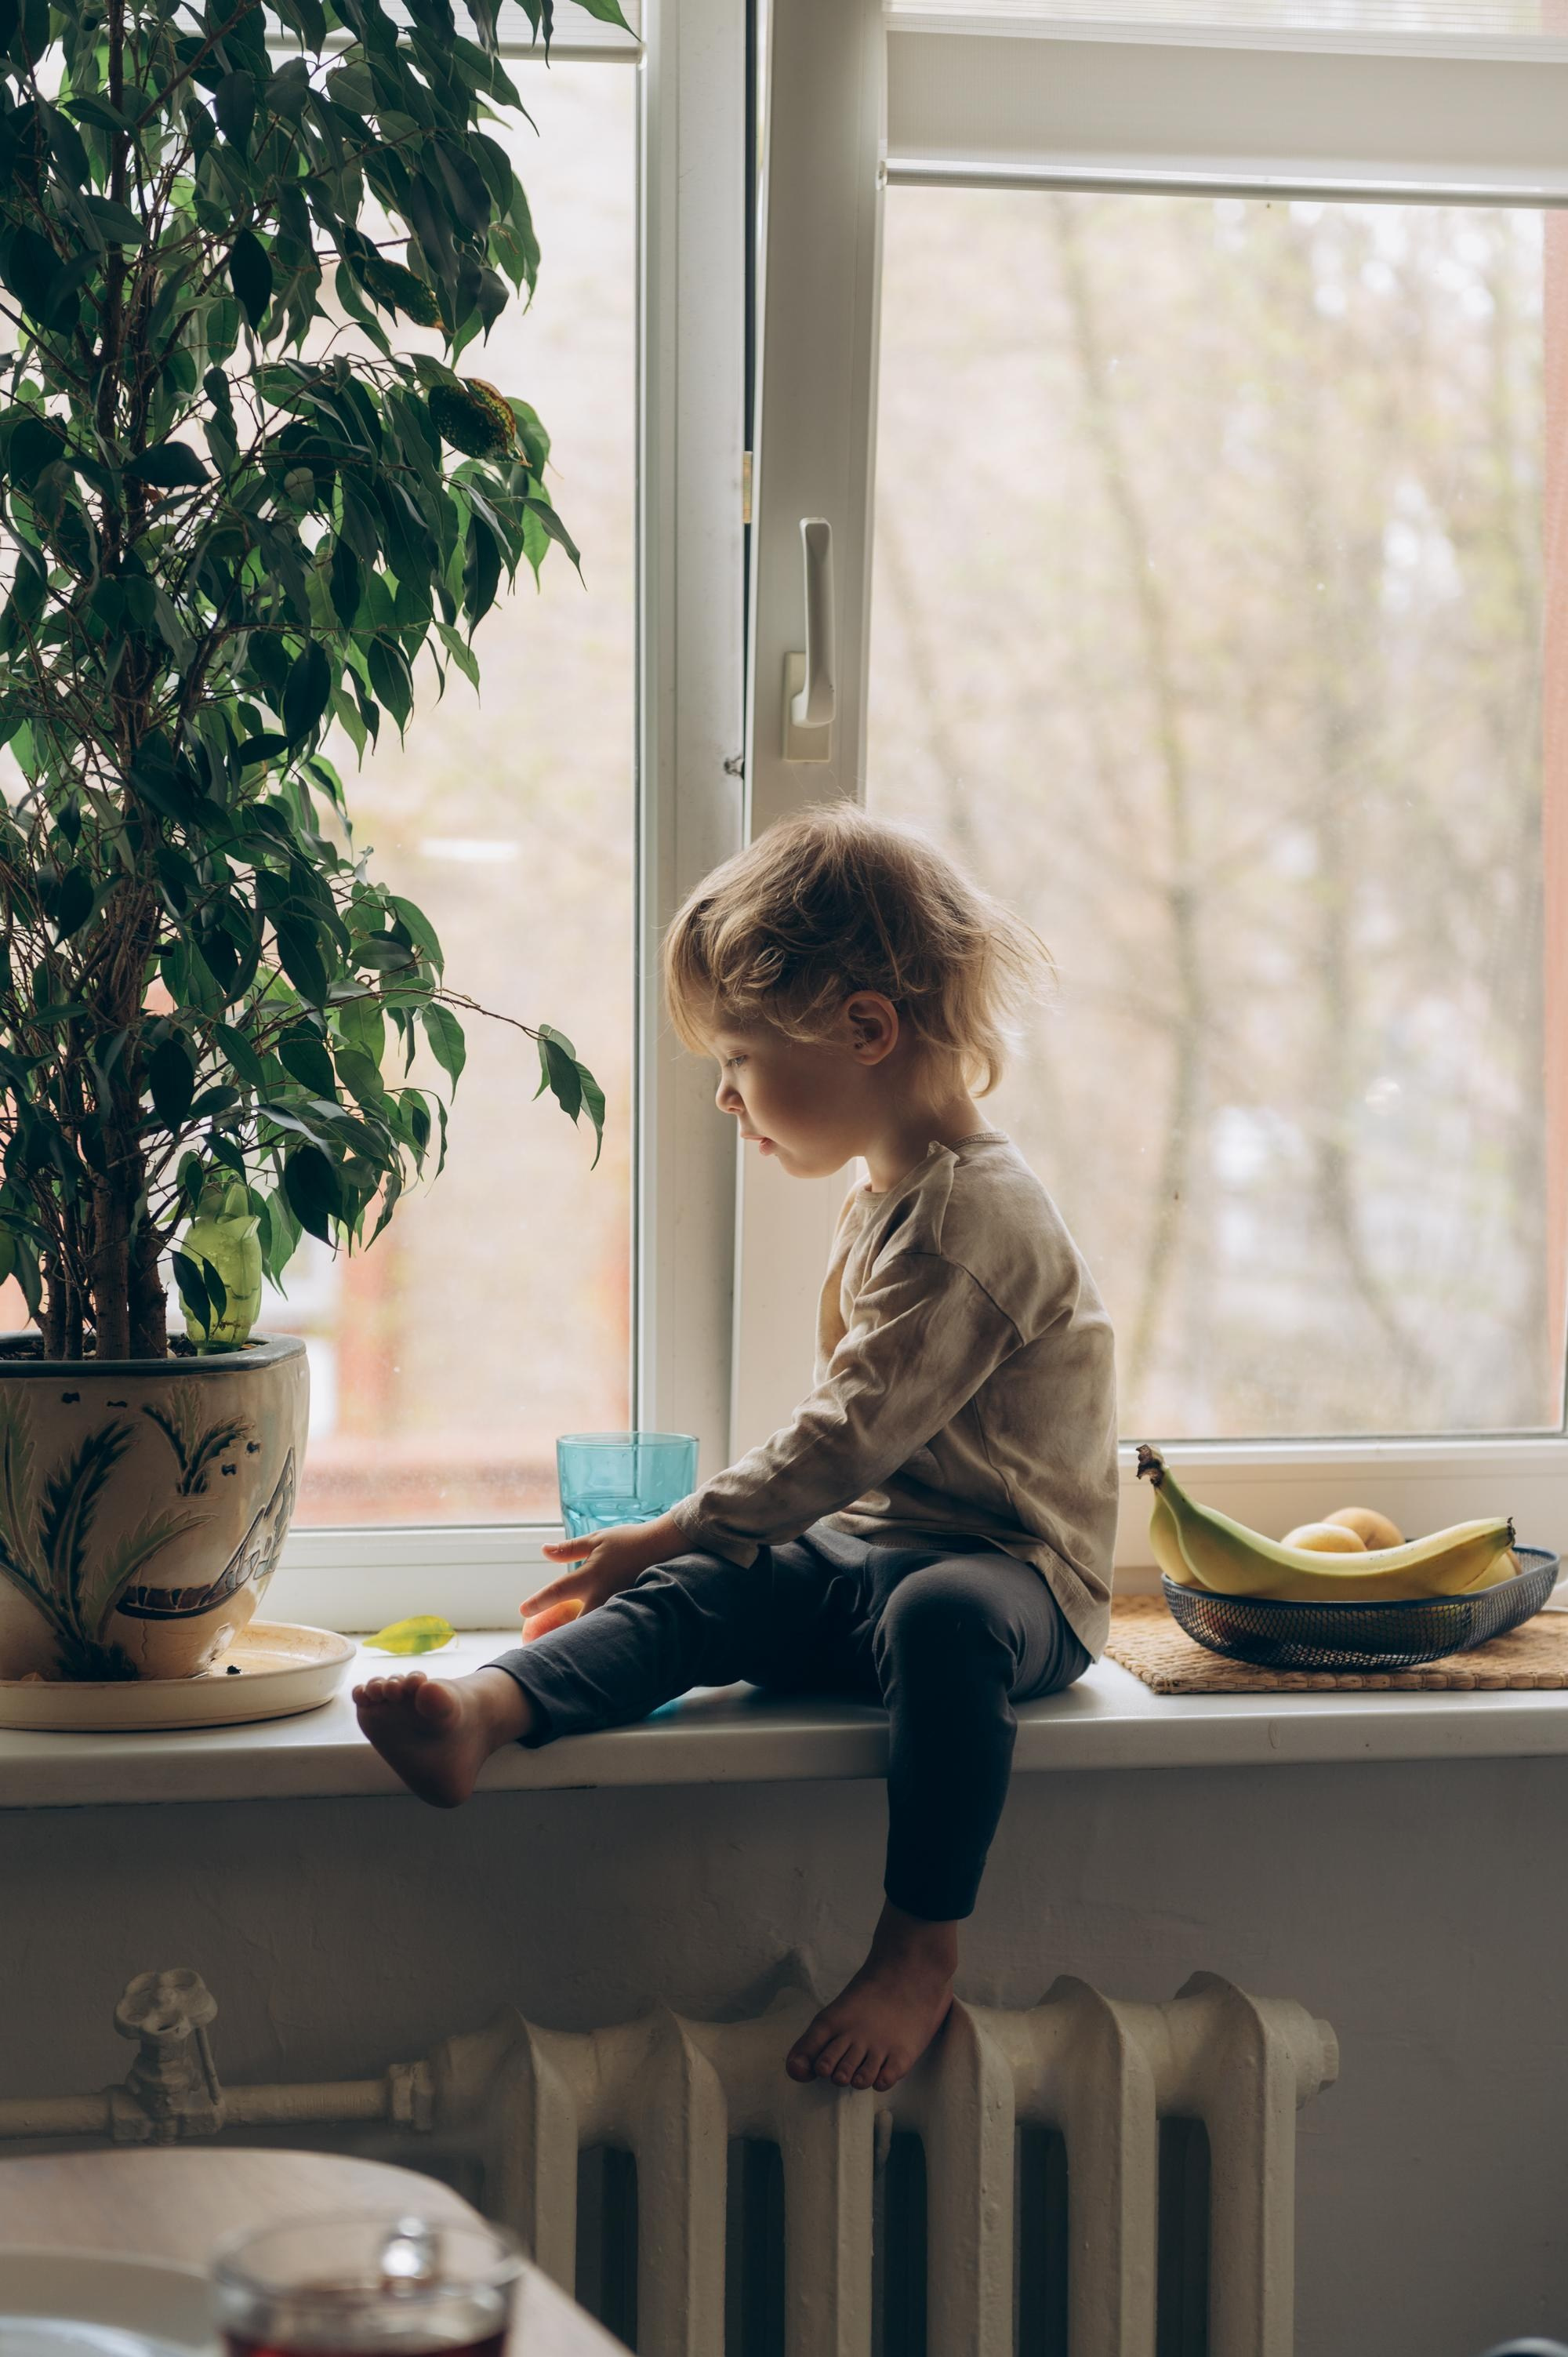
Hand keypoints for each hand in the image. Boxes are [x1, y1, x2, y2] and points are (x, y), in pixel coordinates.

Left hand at [519, 1510, 686, 1635]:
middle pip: (576, 1625)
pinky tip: (593, 1645)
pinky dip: (599, 1635)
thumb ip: (569, 1549)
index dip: (538, 1601)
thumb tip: (543, 1550)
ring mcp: (617, 1606)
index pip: (558, 1591)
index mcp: (590, 1576)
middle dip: (560, 1638)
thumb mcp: (597, 1539)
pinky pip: (610, 1626)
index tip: (522, 1611)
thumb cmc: (628, 1540)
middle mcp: (602, 1595)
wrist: (665, 1546)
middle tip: (542, 1647)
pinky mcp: (630, 1611)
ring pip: (594, 1630)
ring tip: (565, 1654)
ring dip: (580, 1640)